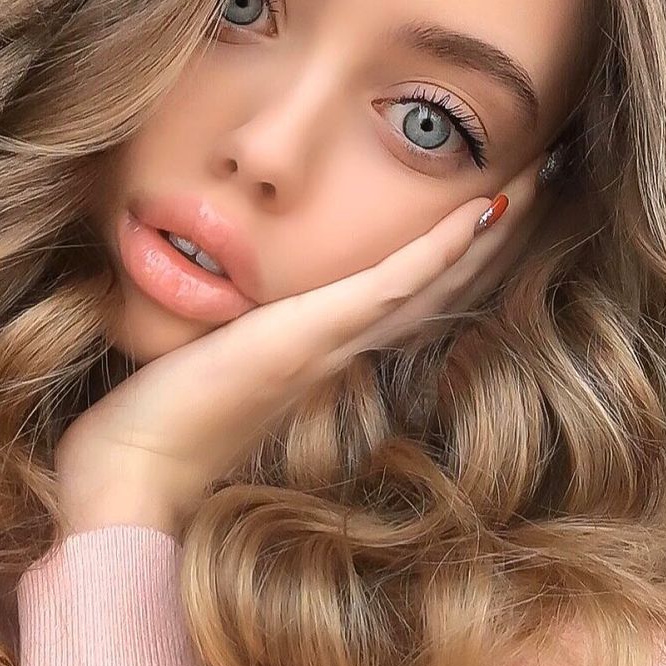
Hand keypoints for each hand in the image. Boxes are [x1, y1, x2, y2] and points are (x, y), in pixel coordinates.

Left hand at [55, 149, 556, 536]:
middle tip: (531, 191)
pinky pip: (389, 287)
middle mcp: (338, 352)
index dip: (448, 262)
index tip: (483, 218)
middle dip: (483, 243)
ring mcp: (328, 346)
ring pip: (426, 285)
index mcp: (319, 356)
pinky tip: (476, 214)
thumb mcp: (209, 362)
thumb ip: (238, 339)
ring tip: (525, 191)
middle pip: (432, 291)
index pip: (401, 301)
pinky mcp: (307, 339)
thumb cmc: (159, 422)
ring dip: (480, 238)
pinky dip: (437, 252)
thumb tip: (238, 311)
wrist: (134, 474)